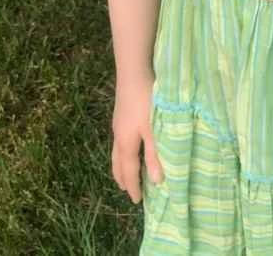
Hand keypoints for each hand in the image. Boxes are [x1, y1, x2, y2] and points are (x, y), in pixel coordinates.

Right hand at [111, 72, 163, 203]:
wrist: (133, 71)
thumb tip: (157, 181)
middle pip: (118, 163)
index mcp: (127, 142)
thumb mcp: (154, 128)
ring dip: (120, 164)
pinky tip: (128, 143)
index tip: (136, 201)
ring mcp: (118, 123)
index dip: (133, 186)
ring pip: (116, 151)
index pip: (129, 170)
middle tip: (126, 189)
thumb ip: (156, 154)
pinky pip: (118, 140)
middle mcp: (118, 135)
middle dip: (122, 178)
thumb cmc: (146, 100)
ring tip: (123, 171)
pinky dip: (122, 151)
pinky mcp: (120, 112)